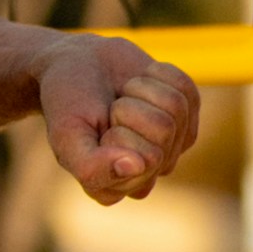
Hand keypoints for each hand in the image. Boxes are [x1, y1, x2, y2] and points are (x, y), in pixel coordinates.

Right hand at [40, 33, 198, 202]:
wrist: (76, 63)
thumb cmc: (68, 101)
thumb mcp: (66, 135)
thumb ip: (91, 165)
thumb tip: (137, 167)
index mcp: (113, 187)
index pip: (145, 159)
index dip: (119, 131)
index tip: (97, 126)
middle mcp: (146, 173)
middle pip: (164, 131)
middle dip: (132, 107)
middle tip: (110, 107)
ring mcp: (170, 146)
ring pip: (177, 107)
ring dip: (142, 89)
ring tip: (122, 93)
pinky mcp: (186, 116)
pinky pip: (185, 88)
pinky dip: (158, 75)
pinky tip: (139, 82)